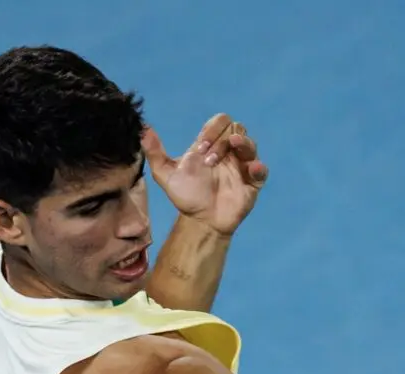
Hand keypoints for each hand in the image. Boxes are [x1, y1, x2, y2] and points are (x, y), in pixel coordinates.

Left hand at [142, 114, 268, 235]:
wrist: (200, 221)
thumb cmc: (186, 196)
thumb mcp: (166, 175)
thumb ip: (155, 153)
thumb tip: (143, 129)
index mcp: (210, 145)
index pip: (218, 122)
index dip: (212, 130)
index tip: (201, 149)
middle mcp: (228, 151)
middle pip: (235, 128)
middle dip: (222, 139)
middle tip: (210, 159)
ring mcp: (241, 166)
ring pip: (249, 144)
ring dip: (241, 144)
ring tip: (232, 150)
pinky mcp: (252, 182)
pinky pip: (261, 170)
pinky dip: (258, 167)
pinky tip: (251, 169)